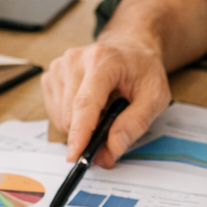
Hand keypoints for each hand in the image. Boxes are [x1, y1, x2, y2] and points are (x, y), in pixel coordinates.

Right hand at [42, 36, 170, 168]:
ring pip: (60, 118)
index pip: (85, 103)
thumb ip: (135, 124)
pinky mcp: (51, 76)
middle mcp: (75, 60)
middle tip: (111, 128)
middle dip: (88, 134)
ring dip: (80, 125)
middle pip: (70, 116)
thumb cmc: (142, 72)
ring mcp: (59, 67)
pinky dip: (71, 119)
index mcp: (102, 61)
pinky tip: (88, 106)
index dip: (80, 133)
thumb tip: (110, 151)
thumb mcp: (155, 97)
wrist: (130, 50)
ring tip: (102, 109)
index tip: (75, 156)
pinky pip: (54, 113)